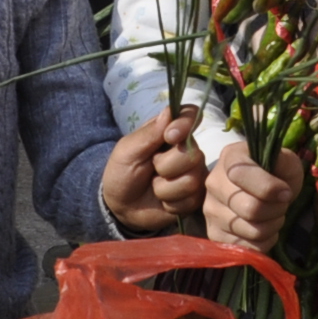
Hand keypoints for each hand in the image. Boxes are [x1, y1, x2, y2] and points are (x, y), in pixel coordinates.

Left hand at [104, 106, 205, 230]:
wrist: (121, 206)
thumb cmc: (122, 172)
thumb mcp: (127, 151)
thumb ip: (149, 133)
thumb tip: (170, 111)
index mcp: (171, 131)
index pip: (190, 115)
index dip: (186, 123)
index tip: (169, 136)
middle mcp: (187, 150)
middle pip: (192, 154)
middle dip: (165, 166)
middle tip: (151, 169)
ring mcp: (194, 173)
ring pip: (191, 180)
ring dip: (164, 188)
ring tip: (154, 187)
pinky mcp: (196, 196)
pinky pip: (190, 200)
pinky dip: (170, 203)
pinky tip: (163, 201)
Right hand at [201, 141, 301, 253]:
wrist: (262, 190)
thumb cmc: (275, 173)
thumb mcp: (286, 161)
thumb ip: (285, 164)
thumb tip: (280, 192)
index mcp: (230, 158)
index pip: (241, 175)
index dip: (269, 188)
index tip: (285, 191)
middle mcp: (213, 183)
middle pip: (250, 208)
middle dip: (276, 210)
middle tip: (282, 204)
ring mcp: (210, 210)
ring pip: (251, 230)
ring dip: (272, 226)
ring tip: (273, 215)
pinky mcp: (214, 233)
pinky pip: (246, 247)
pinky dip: (264, 242)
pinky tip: (264, 229)